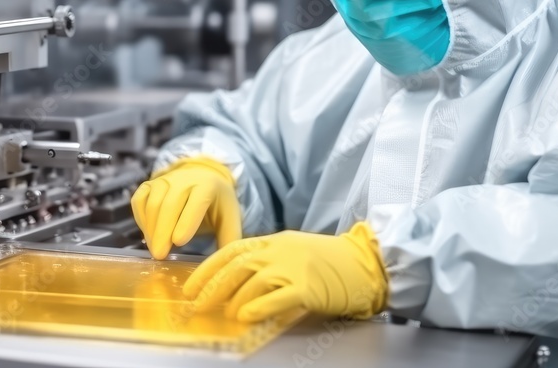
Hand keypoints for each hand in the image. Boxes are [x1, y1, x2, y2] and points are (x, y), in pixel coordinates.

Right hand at [131, 156, 241, 259]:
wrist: (202, 179)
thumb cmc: (216, 204)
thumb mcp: (229, 218)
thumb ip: (229, 239)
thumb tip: (225, 265)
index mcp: (207, 185)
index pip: (196, 201)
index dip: (187, 221)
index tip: (179, 242)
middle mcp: (183, 179)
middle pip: (170, 204)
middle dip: (163, 231)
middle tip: (160, 255)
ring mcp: (163, 180)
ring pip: (152, 204)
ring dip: (152, 230)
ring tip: (156, 251)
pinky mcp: (148, 185)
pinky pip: (139, 201)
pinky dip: (141, 220)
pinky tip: (149, 236)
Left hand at [183, 222, 388, 322]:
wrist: (366, 262)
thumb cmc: (331, 261)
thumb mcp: (295, 251)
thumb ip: (268, 260)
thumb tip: (236, 284)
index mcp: (275, 240)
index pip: (232, 250)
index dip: (208, 268)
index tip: (191, 285)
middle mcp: (281, 250)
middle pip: (237, 266)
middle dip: (213, 286)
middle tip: (198, 305)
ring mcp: (295, 267)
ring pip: (253, 281)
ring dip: (234, 299)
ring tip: (227, 314)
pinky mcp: (309, 287)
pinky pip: (277, 297)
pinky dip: (259, 307)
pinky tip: (247, 316)